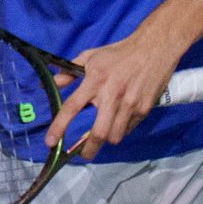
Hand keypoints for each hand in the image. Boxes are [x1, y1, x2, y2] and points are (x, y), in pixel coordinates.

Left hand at [45, 31, 186, 159]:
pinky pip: (128, 129)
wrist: (152, 49)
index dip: (59, 126)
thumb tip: (54, 83)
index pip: (72, 107)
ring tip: (102, 135)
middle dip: (88, 150)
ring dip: (106, 139)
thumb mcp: (90, 56)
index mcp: (94, 80)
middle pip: (98, 133)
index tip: (50, 142)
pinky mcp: (143, 109)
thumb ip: (70, 71)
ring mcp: (129, 104)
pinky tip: (118, 122)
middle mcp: (111, 95)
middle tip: (82, 154)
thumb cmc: (118, 53)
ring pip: (115, 136)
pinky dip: (121, 130)